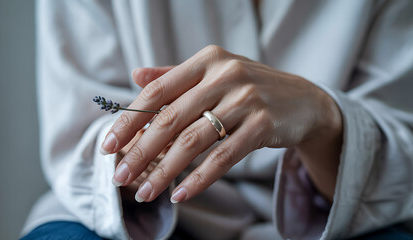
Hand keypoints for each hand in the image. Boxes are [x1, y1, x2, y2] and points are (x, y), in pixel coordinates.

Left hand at [101, 45, 341, 202]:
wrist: (303, 100)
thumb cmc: (251, 88)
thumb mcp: (215, 73)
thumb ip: (175, 76)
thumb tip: (136, 76)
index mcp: (207, 60)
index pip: (157, 91)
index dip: (129, 119)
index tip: (108, 145)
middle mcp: (225, 75)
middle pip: (171, 119)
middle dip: (141, 152)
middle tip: (120, 176)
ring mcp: (246, 99)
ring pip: (194, 141)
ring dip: (166, 171)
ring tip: (146, 192)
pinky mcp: (263, 124)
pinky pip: (224, 157)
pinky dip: (200, 178)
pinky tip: (181, 194)